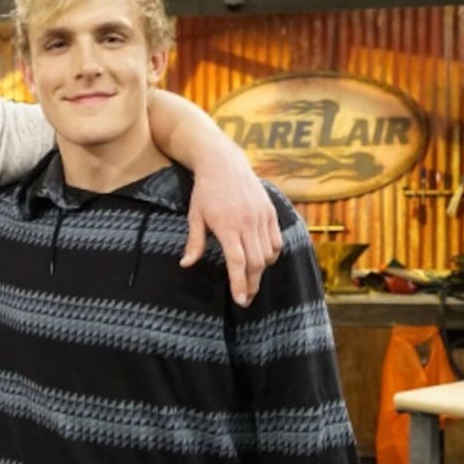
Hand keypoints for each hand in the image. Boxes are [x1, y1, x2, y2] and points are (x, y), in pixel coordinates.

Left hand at [181, 147, 281, 306]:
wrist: (224, 163)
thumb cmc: (205, 192)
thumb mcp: (195, 216)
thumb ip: (194, 242)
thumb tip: (186, 264)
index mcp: (227, 226)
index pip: (237, 262)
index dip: (239, 283)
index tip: (239, 300)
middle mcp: (247, 222)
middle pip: (256, 262)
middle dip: (252, 284)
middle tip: (245, 298)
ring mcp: (262, 217)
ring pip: (268, 254)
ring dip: (261, 271)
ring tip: (251, 281)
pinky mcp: (270, 212)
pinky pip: (277, 241)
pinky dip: (272, 255)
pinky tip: (263, 261)